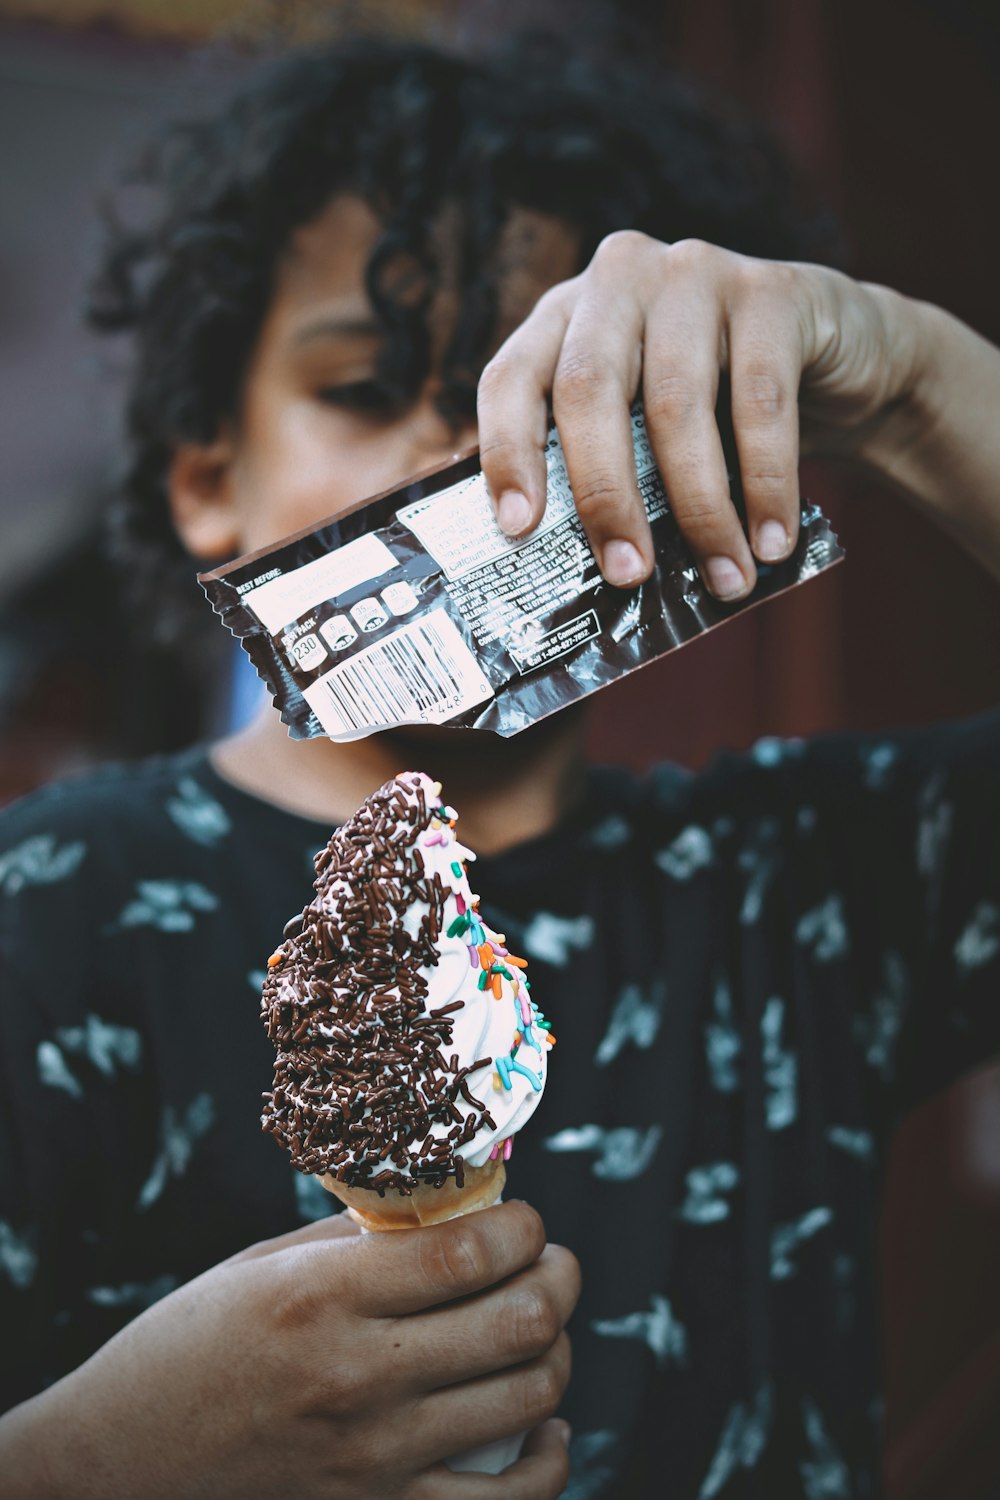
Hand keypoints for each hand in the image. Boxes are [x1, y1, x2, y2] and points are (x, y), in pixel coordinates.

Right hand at [0, 1201, 578, 1498]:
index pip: (470, 1253)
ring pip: (529, 1400)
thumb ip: (356, 1240)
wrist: (116, 1471)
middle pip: (519, 1322)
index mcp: (322, 1296)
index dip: (524, 1226)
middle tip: (550, 1263)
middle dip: (559, 1278)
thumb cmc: (186, 1350)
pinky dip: (547, 1458)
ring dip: (557, 1352)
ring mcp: (373, 1460)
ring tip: (539, 1329)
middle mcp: (357, 1377)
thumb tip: (447, 1207)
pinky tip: (541, 1425)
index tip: (525, 1219)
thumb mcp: (261, 1268)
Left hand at [477, 231, 925, 596]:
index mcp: (566, 315)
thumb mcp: (646, 431)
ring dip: (700, 508)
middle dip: (605, 496)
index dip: (509, 451)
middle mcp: (620, 278)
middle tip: (628, 574)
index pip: (511, 376)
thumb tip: (565, 571)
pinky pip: (762, 400)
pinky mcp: (773, 290)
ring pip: (676, 402)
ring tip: (725, 579)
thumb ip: (603, 470)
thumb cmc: (721, 414)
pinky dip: (767, 483)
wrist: (843, 366)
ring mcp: (695, 272)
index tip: (520, 529)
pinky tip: (772, 540)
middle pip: (588, 389)